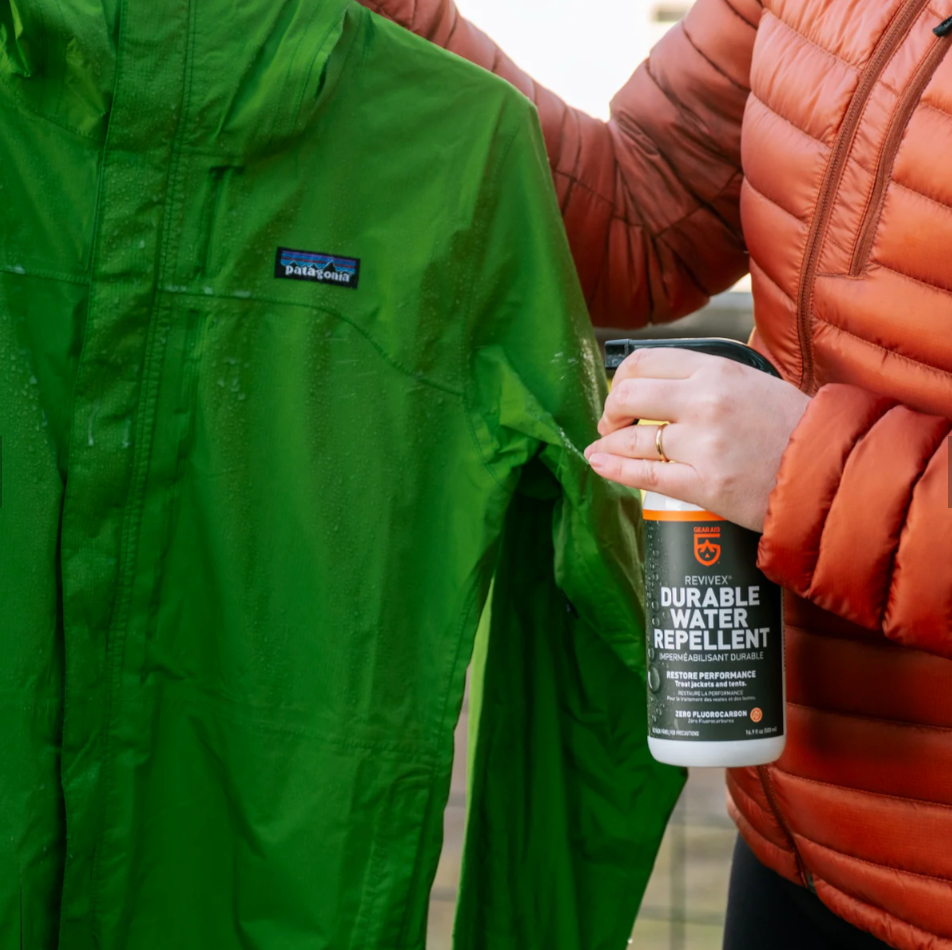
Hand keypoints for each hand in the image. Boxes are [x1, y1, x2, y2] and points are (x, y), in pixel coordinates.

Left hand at [583, 348, 811, 531]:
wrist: (831, 468)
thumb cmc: (793, 426)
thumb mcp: (750, 381)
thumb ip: (703, 378)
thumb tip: (657, 383)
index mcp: (715, 370)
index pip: (642, 362)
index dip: (621, 380)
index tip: (621, 395)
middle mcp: (704, 402)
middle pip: (627, 396)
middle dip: (610, 411)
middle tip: (610, 425)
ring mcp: (702, 444)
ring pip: (632, 439)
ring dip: (609, 444)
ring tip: (602, 449)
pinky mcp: (703, 484)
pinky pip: (643, 475)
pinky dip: (614, 469)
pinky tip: (601, 465)